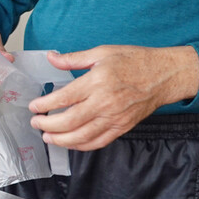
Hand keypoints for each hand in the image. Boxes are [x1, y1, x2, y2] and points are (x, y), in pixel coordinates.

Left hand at [29, 46, 198, 150]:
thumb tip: (51, 57)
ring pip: (81, 136)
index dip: (44, 105)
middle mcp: (104, 102)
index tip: (33, 107)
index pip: (63, 98)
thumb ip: (73, 59)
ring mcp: (114, 118)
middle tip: (36, 123)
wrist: (164, 75)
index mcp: (97, 82)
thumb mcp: (102, 52)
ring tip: (47, 137)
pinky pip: (98, 142)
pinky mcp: (122, 127)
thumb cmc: (135, 61)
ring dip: (60, 140)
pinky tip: (69, 143)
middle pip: (69, 121)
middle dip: (47, 125)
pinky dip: (81, 146)